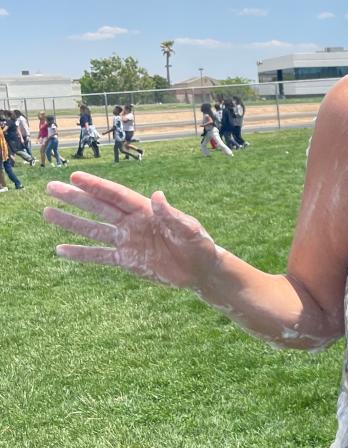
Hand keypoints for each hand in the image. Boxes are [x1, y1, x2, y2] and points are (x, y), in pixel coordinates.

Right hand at [44, 171, 219, 289]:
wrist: (201, 270)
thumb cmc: (199, 245)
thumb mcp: (189, 229)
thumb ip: (172, 215)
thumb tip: (157, 195)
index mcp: (146, 210)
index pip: (116, 195)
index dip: (96, 186)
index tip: (74, 176)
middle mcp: (132, 223)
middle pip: (99, 208)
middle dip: (75, 198)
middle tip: (50, 187)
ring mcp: (128, 241)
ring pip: (93, 230)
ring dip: (71, 222)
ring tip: (47, 212)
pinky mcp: (127, 260)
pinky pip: (99, 256)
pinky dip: (80, 254)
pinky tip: (60, 250)